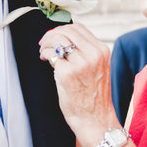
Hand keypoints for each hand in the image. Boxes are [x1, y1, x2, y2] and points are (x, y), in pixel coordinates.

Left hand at [39, 23, 118, 146]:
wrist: (95, 119)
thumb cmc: (94, 97)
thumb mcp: (97, 68)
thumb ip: (86, 52)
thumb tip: (64, 38)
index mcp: (102, 51)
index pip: (79, 27)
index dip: (63, 29)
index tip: (55, 36)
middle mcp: (93, 54)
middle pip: (67, 30)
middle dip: (52, 34)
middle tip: (45, 43)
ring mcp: (80, 63)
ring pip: (58, 39)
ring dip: (47, 43)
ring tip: (44, 52)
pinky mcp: (66, 73)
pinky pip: (52, 54)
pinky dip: (45, 54)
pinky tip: (45, 60)